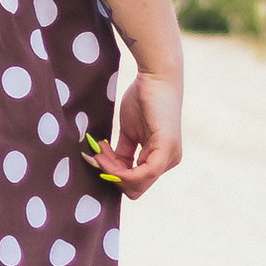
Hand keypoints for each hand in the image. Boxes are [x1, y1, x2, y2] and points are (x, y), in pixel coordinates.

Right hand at [91, 65, 182, 198]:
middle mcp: (168, 162)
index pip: (135, 183)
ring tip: (100, 150)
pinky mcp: (165, 150)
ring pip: (136, 184)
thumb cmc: (143, 99)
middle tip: (97, 155)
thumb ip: (124, 153)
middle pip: (134, 189)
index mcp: (161, 159)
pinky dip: (119, 168)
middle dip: (111, 174)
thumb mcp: (130, 132)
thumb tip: (111, 169)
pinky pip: (141, 174)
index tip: (97, 156)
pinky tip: (106, 152)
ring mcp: (168, 158)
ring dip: (112, 170)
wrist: (155, 77)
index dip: (113, 174)